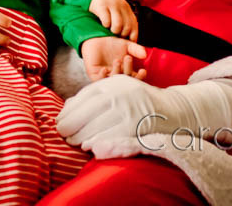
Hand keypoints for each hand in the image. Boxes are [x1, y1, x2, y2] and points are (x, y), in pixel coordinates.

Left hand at [56, 75, 194, 151]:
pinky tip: (90, 146)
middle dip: (69, 128)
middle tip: (64, 136)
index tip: (59, 123)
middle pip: (83, 115)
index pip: (81, 99)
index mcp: (110, 84)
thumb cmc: (138, 100)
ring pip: (92, 128)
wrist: (172, 109)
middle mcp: (117, 95)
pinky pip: (107, 139)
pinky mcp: (133, 127)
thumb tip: (66, 108)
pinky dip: (95, 144)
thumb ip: (94, 95)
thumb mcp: (117, 88)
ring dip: (79, 138)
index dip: (67, 113)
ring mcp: (125, 111)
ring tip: (76, 141)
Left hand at [81, 36, 146, 81]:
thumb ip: (136, 49)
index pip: (134, 79)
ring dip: (116, 71)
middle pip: (125, 79)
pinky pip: (99, 80)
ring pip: (113, 80)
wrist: (98, 38)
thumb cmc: (114, 44)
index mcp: (126, 72)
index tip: (142, 70)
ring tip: (117, 60)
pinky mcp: (95, 74)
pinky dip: (102, 75)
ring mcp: (106, 76)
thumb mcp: (128, 46)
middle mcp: (117, 76)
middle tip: (128, 58)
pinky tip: (104, 69)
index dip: (139, 77)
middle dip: (128, 69)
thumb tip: (144, 54)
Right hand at [88, 0, 137, 40]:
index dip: (132, 37)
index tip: (126, 42)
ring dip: (114, 31)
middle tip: (115, 36)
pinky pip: (106, 21)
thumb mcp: (118, 9)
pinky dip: (105, 25)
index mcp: (127, 9)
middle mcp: (122, 6)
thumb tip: (129, 37)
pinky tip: (103, 24)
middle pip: (127, 27)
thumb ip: (125, 19)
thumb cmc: (106, 3)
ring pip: (118, 25)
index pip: (134, 26)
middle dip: (121, 35)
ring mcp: (112, 6)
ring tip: (109, 31)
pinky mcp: (102, 6)